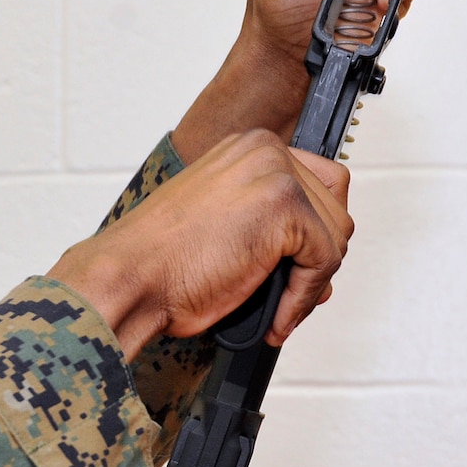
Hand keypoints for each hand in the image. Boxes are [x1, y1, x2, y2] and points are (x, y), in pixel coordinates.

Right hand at [47, 130, 351, 358]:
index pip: (318, 184)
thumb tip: (320, 256)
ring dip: (310, 283)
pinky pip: (326, 260)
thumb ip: (270, 225)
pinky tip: (274, 318)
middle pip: (335, 208)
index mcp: (248, 148)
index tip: (294, 271)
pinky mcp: (284, 205)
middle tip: (288, 295)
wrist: (130, 278)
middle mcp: (264, 150)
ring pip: (336, 235)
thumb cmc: (161, 262)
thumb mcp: (223, 225)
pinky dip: (303, 298)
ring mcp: (276, 173)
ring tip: (275, 310)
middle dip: (317, 259)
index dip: (312, 236)